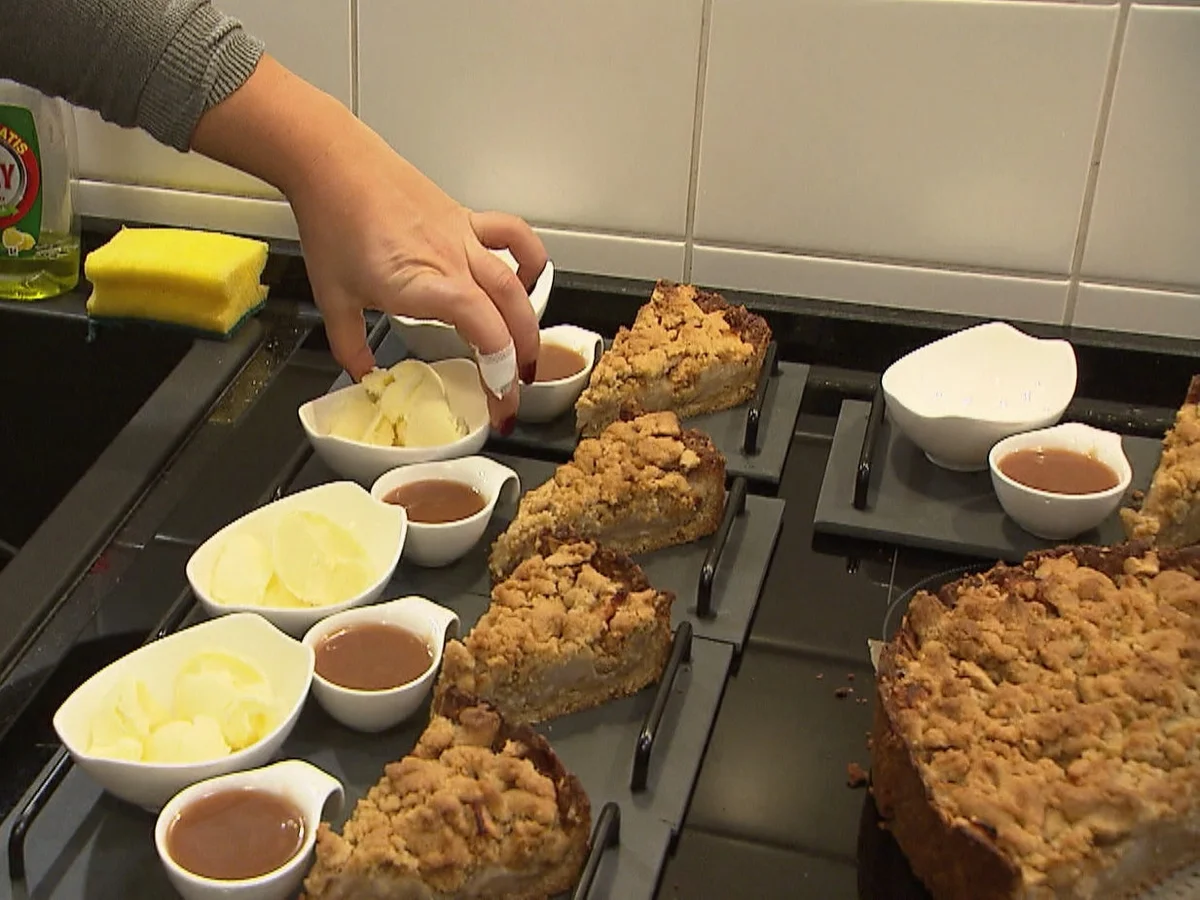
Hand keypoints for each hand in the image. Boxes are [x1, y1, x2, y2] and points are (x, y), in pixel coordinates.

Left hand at [289, 123, 545, 430]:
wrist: (333, 162)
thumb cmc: (333, 220)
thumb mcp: (332, 298)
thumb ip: (350, 345)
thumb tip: (364, 374)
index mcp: (424, 284)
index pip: (484, 331)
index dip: (500, 372)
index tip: (500, 403)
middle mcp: (453, 261)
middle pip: (510, 314)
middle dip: (521, 359)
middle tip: (513, 390)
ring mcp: (464, 237)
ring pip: (517, 282)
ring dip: (530, 322)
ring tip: (526, 351)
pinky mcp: (465, 219)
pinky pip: (513, 237)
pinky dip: (530, 260)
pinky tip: (526, 280)